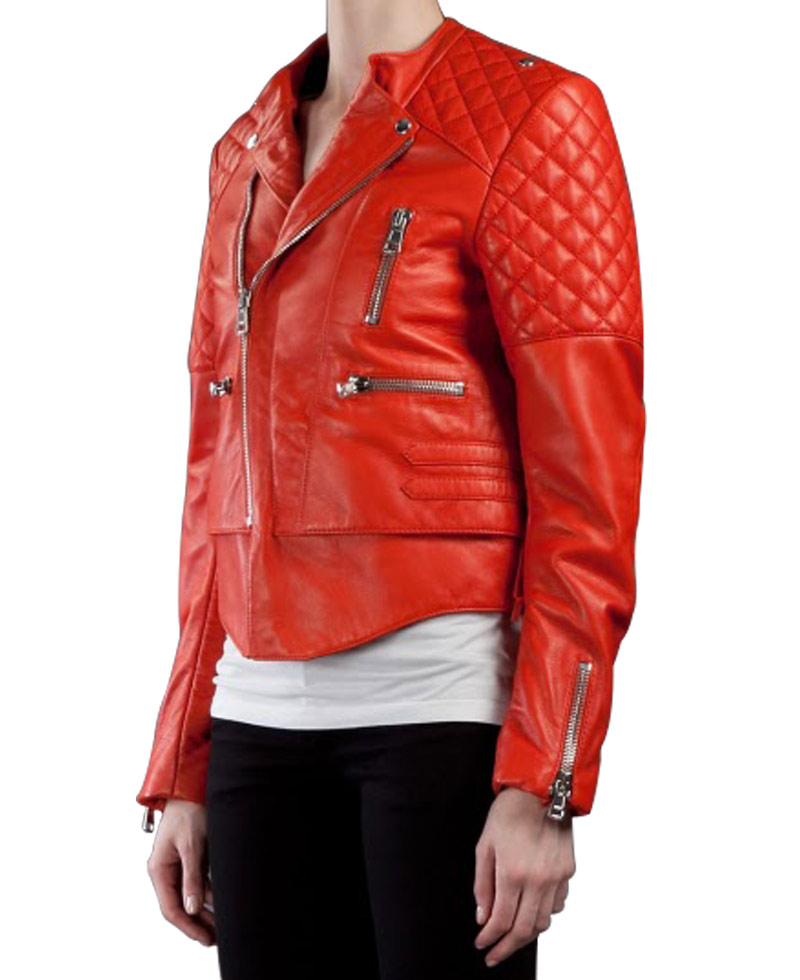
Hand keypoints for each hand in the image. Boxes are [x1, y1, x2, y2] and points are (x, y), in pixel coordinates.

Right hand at [146, 799, 215, 945]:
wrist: (193, 787)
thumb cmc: (189, 811)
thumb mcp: (192, 846)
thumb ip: (192, 877)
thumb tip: (192, 907)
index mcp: (159, 869)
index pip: (170, 908)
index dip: (188, 926)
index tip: (204, 938)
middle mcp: (166, 870)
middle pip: (181, 905)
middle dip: (198, 923)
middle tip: (216, 938)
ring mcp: (178, 865)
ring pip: (192, 896)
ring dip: (206, 911)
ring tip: (222, 926)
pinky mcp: (192, 859)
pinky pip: (199, 883)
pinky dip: (209, 895)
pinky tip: (221, 904)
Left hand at [473, 786, 574, 966]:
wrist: (541, 790)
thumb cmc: (509, 813)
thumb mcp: (485, 846)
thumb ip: (482, 885)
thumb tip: (482, 917)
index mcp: (513, 872)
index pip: (501, 921)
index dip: (490, 939)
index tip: (482, 944)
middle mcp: (537, 879)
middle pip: (524, 930)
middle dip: (507, 947)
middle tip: (495, 954)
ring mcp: (556, 877)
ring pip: (543, 922)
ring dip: (526, 934)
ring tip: (512, 936)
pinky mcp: (568, 872)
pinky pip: (557, 905)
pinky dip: (544, 914)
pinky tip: (531, 910)